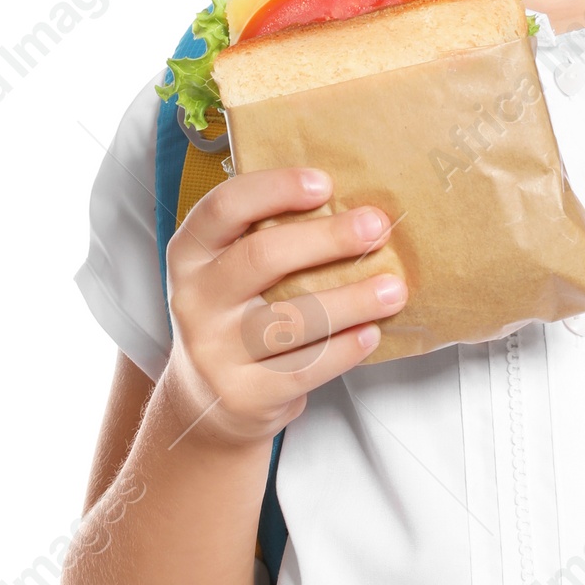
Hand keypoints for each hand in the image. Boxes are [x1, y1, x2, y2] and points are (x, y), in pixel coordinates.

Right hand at [164, 166, 407, 449]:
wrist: (206, 401)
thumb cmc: (236, 314)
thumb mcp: (230, 269)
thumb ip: (268, 235)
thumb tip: (351, 204)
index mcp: (190, 254)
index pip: (224, 207)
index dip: (275, 189)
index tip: (325, 183)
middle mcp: (194, 299)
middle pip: (262, 258)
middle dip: (327, 239)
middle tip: (376, 227)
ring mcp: (215, 351)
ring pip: (292, 319)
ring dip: (352, 300)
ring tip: (394, 288)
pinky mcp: (243, 394)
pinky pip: (305, 367)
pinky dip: (344, 349)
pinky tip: (371, 332)